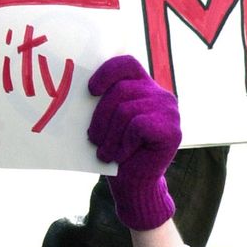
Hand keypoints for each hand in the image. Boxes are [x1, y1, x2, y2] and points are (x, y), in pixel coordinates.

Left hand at [87, 56, 180, 230]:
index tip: (90, 91)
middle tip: (93, 138)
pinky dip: (124, 144)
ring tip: (105, 152)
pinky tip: (122, 156)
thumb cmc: (115, 150)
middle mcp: (160, 94)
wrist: (134, 183)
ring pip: (126, 110)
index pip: (126, 64)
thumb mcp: (106, 122)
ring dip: (109, 135)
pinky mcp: (173, 130)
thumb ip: (102, 102)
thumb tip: (73, 90)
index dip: (106, 73)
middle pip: (121, 90)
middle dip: (100, 116)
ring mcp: (169, 111)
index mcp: (142, 87)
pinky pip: (138, 127)